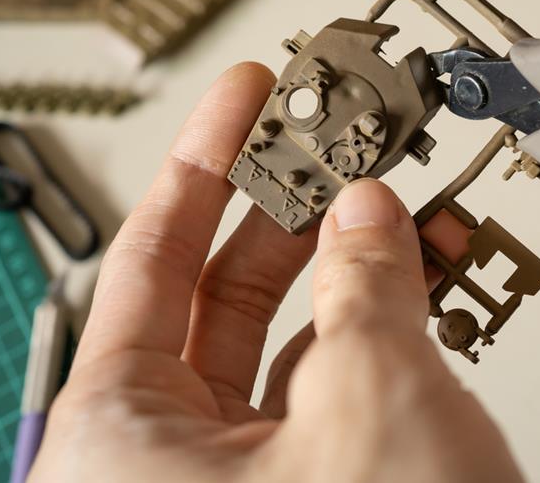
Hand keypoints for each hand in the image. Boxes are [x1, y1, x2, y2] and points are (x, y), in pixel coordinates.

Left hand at [30, 63, 521, 481]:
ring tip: (396, 200)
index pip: (151, 255)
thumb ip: (368, 288)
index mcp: (122, 440)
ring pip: (284, 339)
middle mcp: (164, 464)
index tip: (242, 94)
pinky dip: (374, 328)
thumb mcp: (372, 404)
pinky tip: (417, 278)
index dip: (206, 158)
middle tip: (333, 139)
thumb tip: (370, 214)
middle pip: (219, 291)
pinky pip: (327, 385)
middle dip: (288, 207)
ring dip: (348, 266)